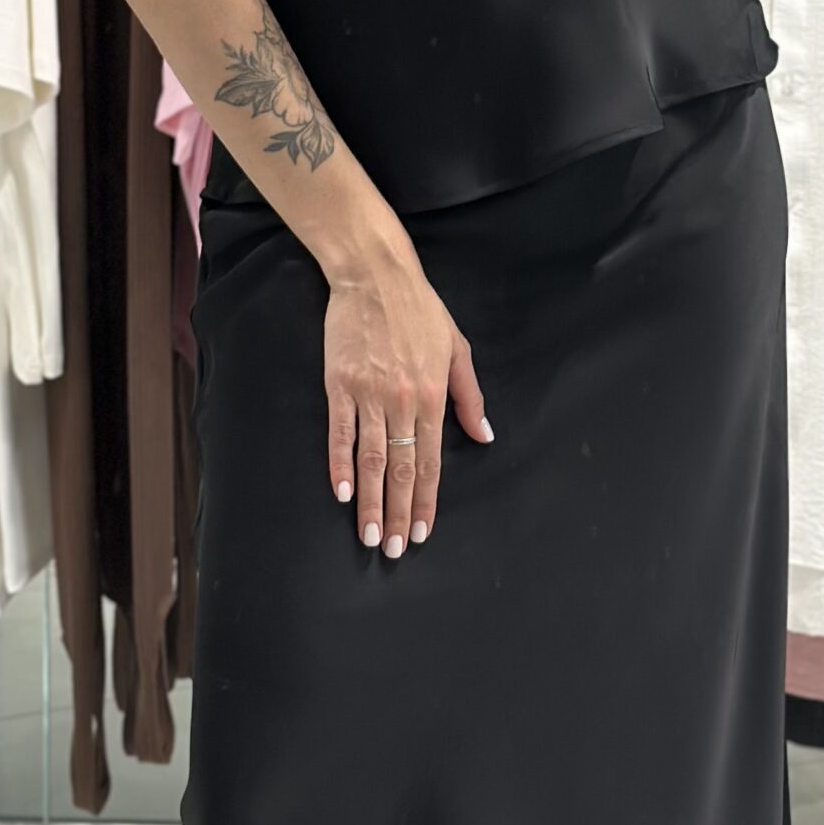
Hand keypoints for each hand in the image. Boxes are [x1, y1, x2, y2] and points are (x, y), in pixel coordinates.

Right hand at [323, 251, 490, 556]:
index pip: (430, 461)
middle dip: (397, 513)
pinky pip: (340, 433)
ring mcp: (368, 394)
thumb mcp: (457, 349)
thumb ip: (469, 396)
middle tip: (392, 549)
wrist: (376, 275)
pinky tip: (342, 492)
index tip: (420, 531)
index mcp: (432, 395)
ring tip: (368, 534)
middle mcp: (402, 401)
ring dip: (369, 500)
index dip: (425, 500)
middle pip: (401, 469)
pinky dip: (340, 464)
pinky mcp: (339, 384)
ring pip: (371, 459)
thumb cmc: (420, 309)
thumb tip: (484, 435)